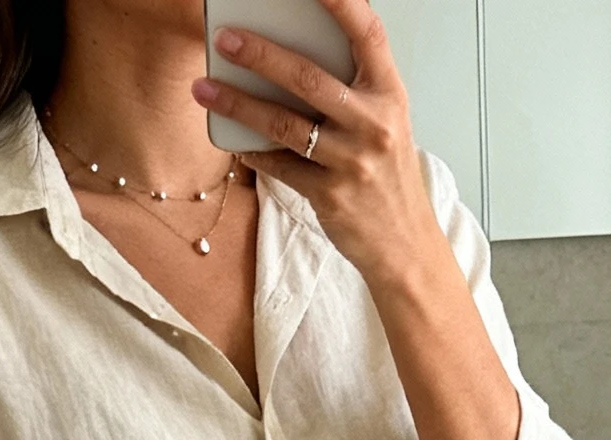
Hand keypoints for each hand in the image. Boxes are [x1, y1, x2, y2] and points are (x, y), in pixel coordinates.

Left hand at [194, 0, 438, 292]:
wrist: (405, 245)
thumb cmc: (386, 175)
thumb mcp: (384, 122)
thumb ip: (351, 88)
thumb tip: (288, 52)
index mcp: (389, 95)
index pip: (368, 34)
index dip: (341, 3)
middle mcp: (374, 125)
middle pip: (309, 78)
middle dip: (261, 54)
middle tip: (224, 38)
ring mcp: (352, 163)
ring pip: (284, 125)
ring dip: (239, 103)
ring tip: (204, 88)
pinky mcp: (331, 197)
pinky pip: (280, 167)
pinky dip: (252, 151)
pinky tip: (231, 137)